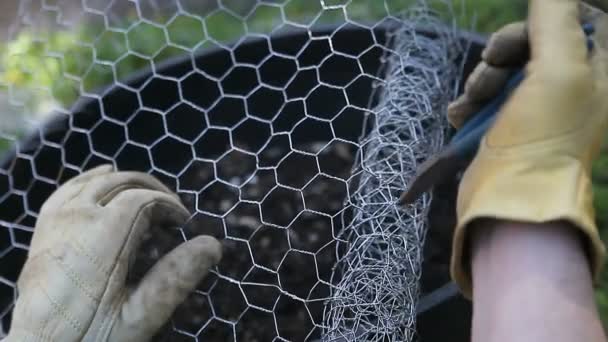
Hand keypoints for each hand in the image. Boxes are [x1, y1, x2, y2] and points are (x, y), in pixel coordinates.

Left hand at [3, 165, 221, 340]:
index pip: (143, 198)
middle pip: (123, 183)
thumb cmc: (90, 335)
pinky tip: (106, 174)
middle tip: (173, 214)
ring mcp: (57, 220)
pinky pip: (70, 187)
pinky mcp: (45, 226)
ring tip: (150, 200)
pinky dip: (93, 177)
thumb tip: (213, 245)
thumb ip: (174, 279)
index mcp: (101, 240)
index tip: (184, 223)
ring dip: (129, 183)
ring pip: (99, 181)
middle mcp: (75, 220)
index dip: (169, 205)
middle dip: (154, 191)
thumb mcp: (139, 317)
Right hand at [450, 0, 607, 297]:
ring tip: (473, 103)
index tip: (530, 36)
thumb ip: (555, 19)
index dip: (551, 20)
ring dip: (481, 80)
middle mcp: (568, 88)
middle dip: (504, 51)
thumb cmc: (541, 138)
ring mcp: (533, 109)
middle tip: (491, 65)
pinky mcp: (502, 126)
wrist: (508, 200)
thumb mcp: (559, 70)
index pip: (583, 22)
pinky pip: (482, 97)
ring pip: (501, 69)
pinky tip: (461, 115)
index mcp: (597, 74)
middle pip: (534, 41)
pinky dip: (468, 102)